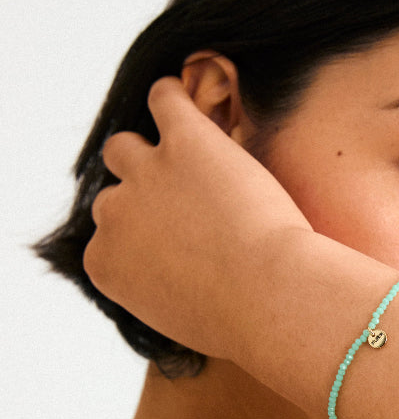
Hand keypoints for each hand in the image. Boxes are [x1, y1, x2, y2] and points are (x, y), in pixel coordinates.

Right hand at [85, 77, 311, 360]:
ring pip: (127, 148)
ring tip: (187, 156)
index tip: (173, 245)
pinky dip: (174, 98)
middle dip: (145, 202)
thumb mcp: (186, 317)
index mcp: (106, 264)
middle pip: (114, 196)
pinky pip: (165, 98)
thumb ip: (166, 289)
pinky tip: (194, 107)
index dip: (143, 240)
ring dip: (152, 153)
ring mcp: (145, 172)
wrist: (271, 295)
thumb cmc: (244, 320)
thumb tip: (183, 275)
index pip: (109, 240)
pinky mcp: (185, 138)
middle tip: (188, 209)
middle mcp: (113, 216)